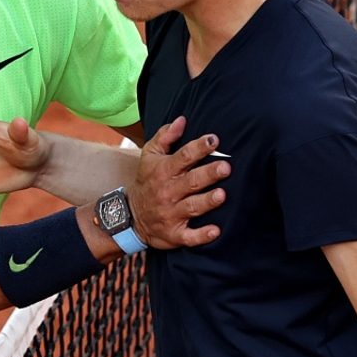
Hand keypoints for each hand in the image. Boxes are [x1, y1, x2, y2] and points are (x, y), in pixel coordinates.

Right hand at [126, 116, 229, 248]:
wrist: (130, 216)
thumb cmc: (147, 181)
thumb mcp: (150, 155)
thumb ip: (165, 136)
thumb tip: (182, 119)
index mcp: (163, 171)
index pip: (183, 157)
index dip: (199, 148)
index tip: (214, 139)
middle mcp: (168, 192)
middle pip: (191, 181)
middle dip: (208, 174)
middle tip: (226, 167)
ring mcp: (171, 214)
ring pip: (192, 207)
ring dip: (207, 201)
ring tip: (222, 195)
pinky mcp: (175, 234)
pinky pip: (189, 237)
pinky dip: (202, 235)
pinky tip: (215, 231)